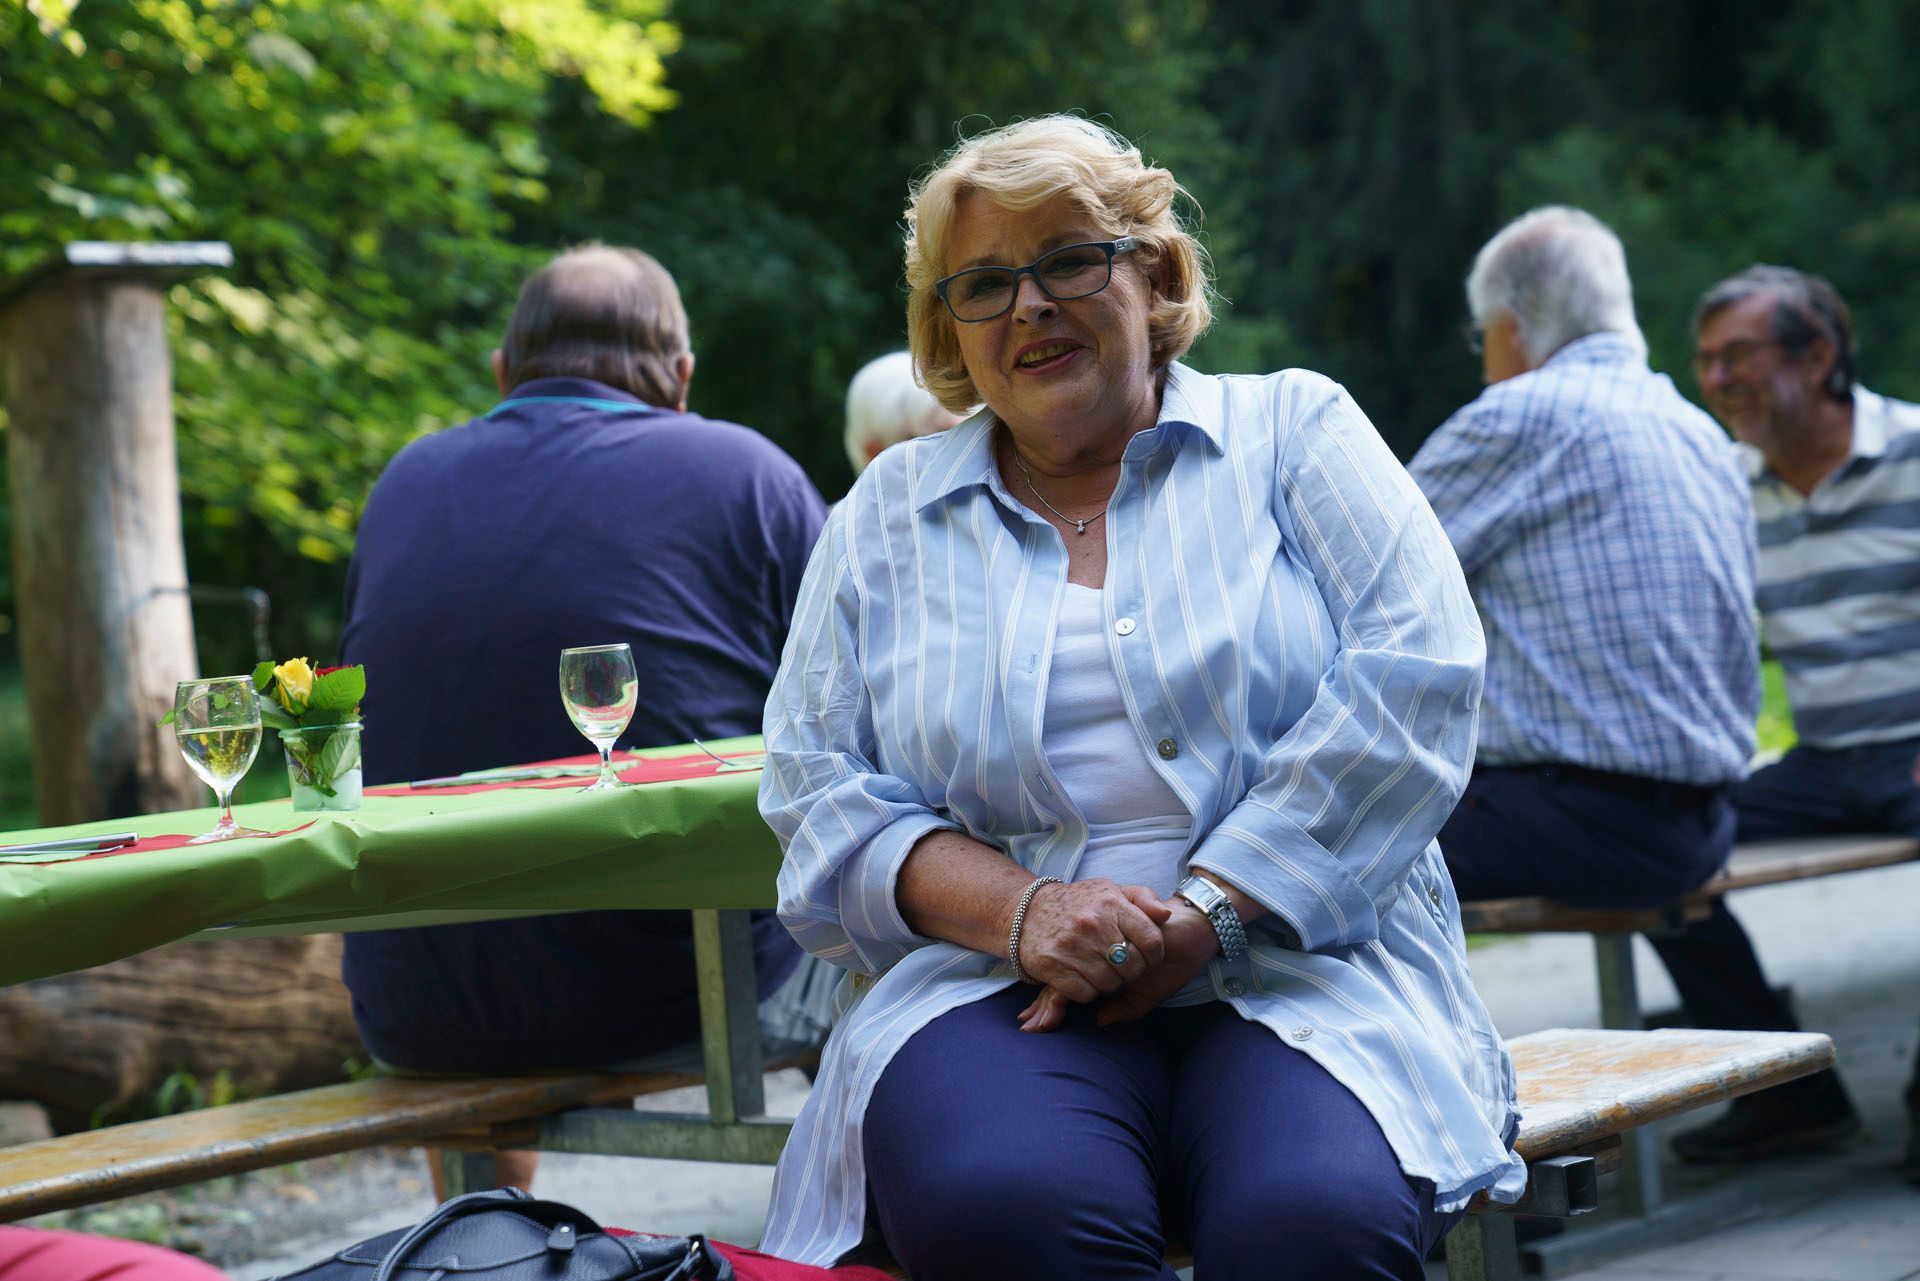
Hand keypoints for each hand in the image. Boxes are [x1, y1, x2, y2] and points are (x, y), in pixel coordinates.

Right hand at [1018, 895, 1218, 1031]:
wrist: (1026, 911)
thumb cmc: (1077, 903)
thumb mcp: (1110, 890)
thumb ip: (1142, 898)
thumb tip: (1165, 916)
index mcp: (1110, 903)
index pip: (1151, 941)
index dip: (1155, 956)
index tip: (1147, 958)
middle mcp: (1092, 924)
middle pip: (1132, 967)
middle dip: (1131, 971)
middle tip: (1120, 965)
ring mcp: (1071, 946)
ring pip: (1110, 984)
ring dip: (1108, 982)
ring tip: (1100, 969)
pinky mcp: (1053, 966)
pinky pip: (1085, 993)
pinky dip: (1087, 990)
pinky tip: (1082, 976)